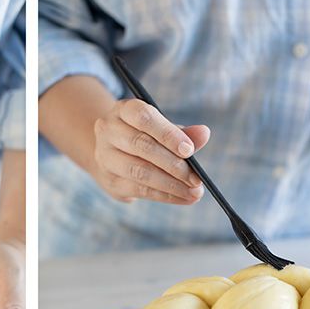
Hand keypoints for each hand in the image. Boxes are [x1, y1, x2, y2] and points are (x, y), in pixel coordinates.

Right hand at [91, 99, 209, 203]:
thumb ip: (183, 133)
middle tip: (197, 179)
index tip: (190, 151)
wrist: (114, 154)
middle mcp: (108, 131)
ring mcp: (105, 157)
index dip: (168, 134)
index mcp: (123, 110)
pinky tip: (183, 198)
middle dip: (173, 165)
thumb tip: (204, 133)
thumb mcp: (163, 129)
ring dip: (170, 185)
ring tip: (194, 193)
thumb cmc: (145, 136)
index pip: (144, 118)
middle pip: (142, 146)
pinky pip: (139, 190)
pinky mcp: (110, 180)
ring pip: (139, 171)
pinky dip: (165, 195)